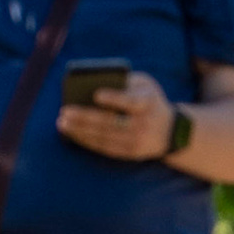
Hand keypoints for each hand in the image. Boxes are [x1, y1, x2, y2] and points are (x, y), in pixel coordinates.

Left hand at [54, 67, 175, 164]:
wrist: (170, 130)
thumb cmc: (149, 99)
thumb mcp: (145, 84)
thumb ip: (125, 80)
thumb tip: (93, 83)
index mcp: (148, 103)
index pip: (131, 102)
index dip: (114, 99)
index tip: (96, 95)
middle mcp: (144, 124)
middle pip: (111, 122)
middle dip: (85, 117)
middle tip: (64, 112)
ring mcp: (137, 142)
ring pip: (104, 137)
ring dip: (80, 131)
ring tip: (62, 123)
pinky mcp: (131, 153)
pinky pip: (105, 148)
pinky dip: (87, 141)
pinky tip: (73, 133)